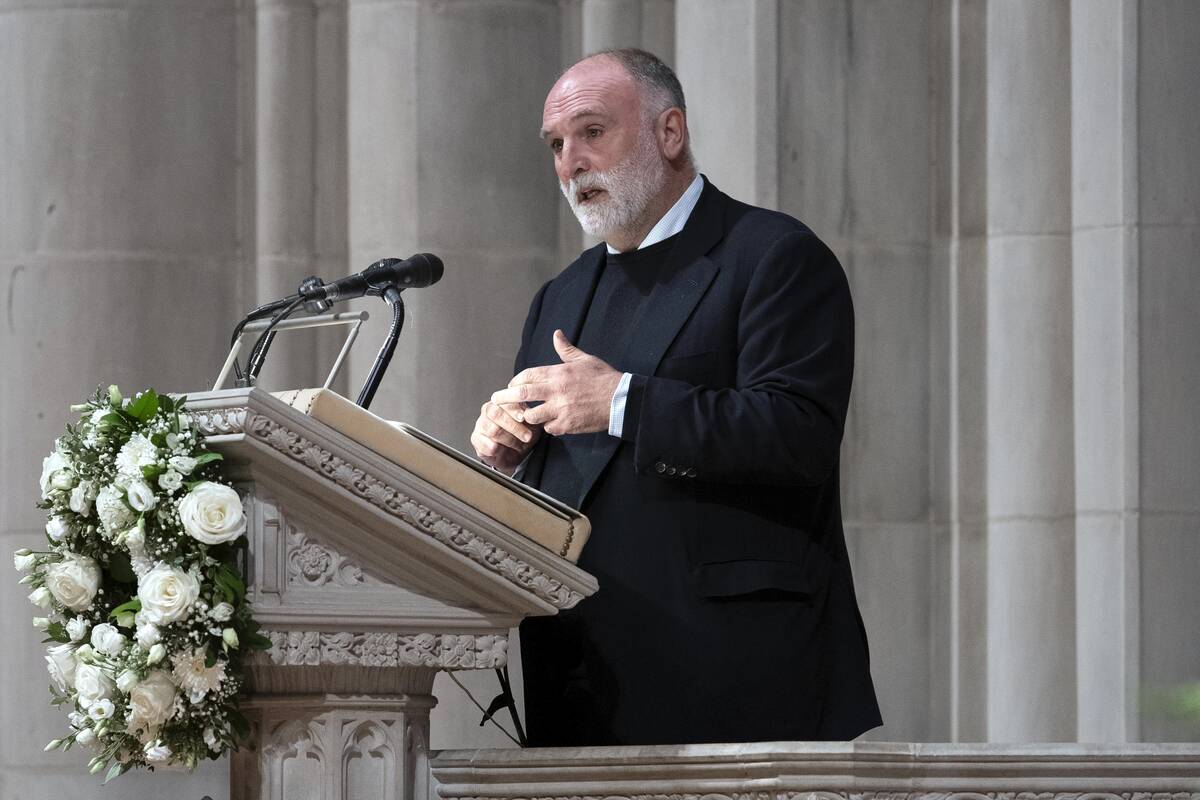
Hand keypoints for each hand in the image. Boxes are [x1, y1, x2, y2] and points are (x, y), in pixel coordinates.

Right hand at [471, 400, 540, 474]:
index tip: (523, 417)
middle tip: (527, 436)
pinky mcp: (476, 439)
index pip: (504, 401)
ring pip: (492, 430)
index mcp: (502, 402)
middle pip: (496, 414)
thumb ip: (530, 415)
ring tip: (518, 445)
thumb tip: (531, 413)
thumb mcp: (532, 423)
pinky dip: (496, 449)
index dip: (514, 410)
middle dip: (514, 427)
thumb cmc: (524, 434)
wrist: (516, 453)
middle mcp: (489, 410)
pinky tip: (503, 449)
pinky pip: (484, 444)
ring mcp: (480, 424)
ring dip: (509, 440)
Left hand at [490, 329, 621, 436]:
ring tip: (527, 415)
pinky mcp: (568, 425)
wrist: (621, 399)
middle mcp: (556, 391)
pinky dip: (548, 427)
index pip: (527, 375)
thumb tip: (556, 334)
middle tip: (496, 401)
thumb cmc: (604, 377)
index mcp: (558, 373)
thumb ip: (566, 349)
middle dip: (505, 398)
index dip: (515, 381)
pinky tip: (551, 423)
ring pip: (532, 416)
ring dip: (528, 416)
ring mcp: (560, 409)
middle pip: (522, 394)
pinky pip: (549, 428)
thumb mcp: (585, 359)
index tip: (510, 385)